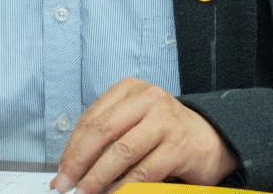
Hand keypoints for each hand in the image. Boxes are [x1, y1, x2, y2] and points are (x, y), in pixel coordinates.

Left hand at [51, 77, 237, 193]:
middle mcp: (148, 99)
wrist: (211, 140)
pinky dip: (124, 187)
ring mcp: (165, 120)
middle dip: (79, 161)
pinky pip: (144, 171)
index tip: (61, 169)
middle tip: (66, 183)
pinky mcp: (179, 146)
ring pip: (121, 151)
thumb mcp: (135, 122)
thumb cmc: (166, 132)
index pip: (92, 118)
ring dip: (98, 177)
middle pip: (102, 131)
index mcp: (130, 89)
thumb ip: (108, 136)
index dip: (72, 147)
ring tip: (86, 192)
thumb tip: (73, 164)